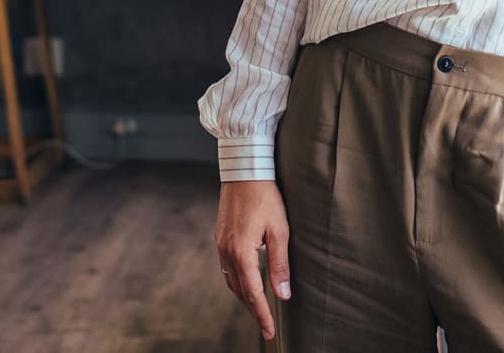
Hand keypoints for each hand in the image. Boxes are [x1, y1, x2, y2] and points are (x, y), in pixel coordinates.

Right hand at [215, 180, 291, 339]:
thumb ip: (280, 265)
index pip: (253, 293)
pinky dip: (237, 282)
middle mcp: (227, 252)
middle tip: (266, 327)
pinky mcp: (220, 237)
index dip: (262, 314)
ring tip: (258, 309)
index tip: (269, 332)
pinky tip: (245, 283)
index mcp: (242, 252)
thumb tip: (283, 294)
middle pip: (240, 291)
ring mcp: (221, 245)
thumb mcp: (279, 230)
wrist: (244, 170)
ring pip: (231, 281)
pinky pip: (226, 268)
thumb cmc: (265, 197)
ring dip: (244, 297)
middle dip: (253, 310)